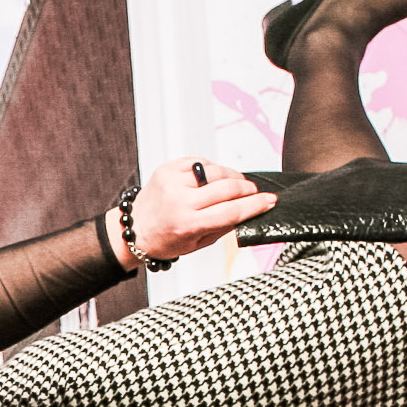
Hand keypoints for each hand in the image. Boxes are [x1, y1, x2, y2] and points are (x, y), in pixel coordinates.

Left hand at [115, 157, 276, 263]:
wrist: (136, 228)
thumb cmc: (167, 239)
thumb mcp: (199, 244)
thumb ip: (224, 226)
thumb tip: (250, 209)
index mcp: (189, 224)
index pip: (232, 211)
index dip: (256, 204)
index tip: (270, 200)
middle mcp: (180, 201)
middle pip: (227, 187)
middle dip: (247, 188)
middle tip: (254, 191)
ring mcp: (172, 181)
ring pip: (216, 171)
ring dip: (231, 176)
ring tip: (233, 185)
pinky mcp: (168, 168)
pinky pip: (200, 162)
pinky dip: (211, 169)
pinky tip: (211, 179)